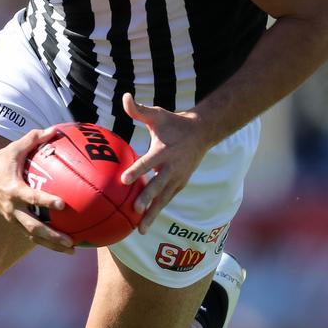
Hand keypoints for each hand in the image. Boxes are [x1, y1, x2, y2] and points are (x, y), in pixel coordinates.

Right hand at [0, 127, 74, 253]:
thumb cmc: (0, 159)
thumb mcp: (16, 147)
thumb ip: (36, 138)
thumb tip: (56, 129)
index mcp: (14, 189)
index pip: (32, 197)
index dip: (47, 201)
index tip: (63, 205)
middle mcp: (12, 207)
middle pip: (33, 227)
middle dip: (53, 236)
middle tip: (71, 242)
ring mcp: (11, 216)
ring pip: (32, 236)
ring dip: (51, 244)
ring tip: (71, 250)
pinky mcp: (11, 220)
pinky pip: (29, 234)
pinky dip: (44, 240)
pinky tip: (60, 244)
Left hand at [120, 94, 209, 232]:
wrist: (202, 133)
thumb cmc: (174, 123)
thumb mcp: (157, 114)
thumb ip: (139, 109)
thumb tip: (125, 97)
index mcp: (165, 151)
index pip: (149, 162)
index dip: (137, 171)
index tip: (124, 180)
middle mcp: (172, 168)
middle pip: (158, 186)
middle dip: (148, 199)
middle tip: (135, 210)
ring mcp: (178, 179)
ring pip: (163, 199)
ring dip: (153, 214)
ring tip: (140, 230)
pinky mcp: (179, 185)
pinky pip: (166, 200)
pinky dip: (156, 213)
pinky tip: (143, 226)